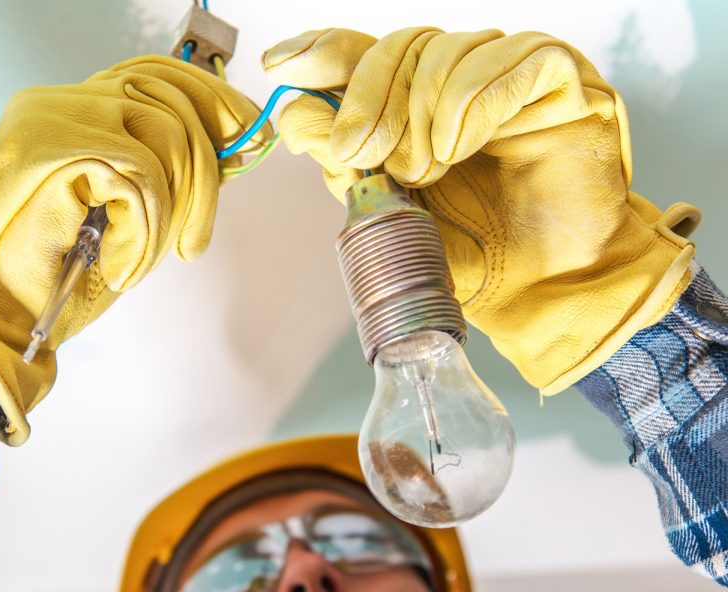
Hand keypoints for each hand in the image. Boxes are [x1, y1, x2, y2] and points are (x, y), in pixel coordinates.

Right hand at [0, 55, 268, 444]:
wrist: (0, 308)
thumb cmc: (59, 269)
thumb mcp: (128, 213)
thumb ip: (166, 174)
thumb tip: (226, 153)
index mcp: (77, 109)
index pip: (156, 75)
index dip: (210, 100)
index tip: (246, 134)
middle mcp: (65, 102)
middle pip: (172, 102)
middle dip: (204, 180)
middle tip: (194, 244)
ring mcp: (59, 118)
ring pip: (166, 138)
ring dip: (171, 215)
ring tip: (140, 261)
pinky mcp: (58, 148)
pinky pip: (142, 178)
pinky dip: (143, 234)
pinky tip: (120, 265)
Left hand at [263, 28, 699, 392]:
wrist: (540, 290)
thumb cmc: (474, 256)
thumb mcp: (396, 217)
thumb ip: (349, 167)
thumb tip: (295, 115)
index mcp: (420, 110)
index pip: (368, 56)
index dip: (325, 53)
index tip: (282, 65)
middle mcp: (464, 82)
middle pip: (402, 48)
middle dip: (368, 99)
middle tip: (360, 150)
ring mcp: (512, 75)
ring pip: (448, 53)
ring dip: (420, 113)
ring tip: (425, 171)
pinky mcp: (562, 82)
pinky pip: (514, 60)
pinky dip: (472, 101)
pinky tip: (455, 145)